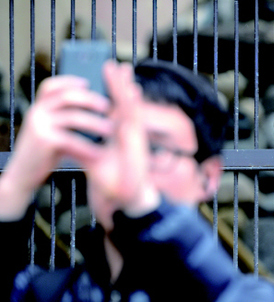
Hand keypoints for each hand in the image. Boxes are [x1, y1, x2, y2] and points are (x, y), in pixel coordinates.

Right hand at [0, 75, 110, 219]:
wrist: (23, 174)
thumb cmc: (44, 152)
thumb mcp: (52, 130)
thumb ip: (66, 118)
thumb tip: (98, 108)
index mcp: (38, 106)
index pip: (52, 86)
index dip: (69, 81)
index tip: (88, 83)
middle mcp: (36, 111)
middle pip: (66, 96)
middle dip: (91, 100)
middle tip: (110, 107)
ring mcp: (39, 125)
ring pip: (72, 117)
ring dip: (95, 122)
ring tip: (111, 130)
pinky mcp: (43, 141)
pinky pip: (71, 139)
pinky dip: (87, 146)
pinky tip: (99, 153)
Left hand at [81, 61, 159, 217]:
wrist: (127, 197)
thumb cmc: (113, 182)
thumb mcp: (92, 161)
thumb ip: (81, 150)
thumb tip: (66, 141)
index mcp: (115, 135)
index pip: (112, 108)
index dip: (109, 91)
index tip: (105, 75)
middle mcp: (125, 132)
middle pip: (122, 102)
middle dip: (118, 83)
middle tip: (113, 63)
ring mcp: (133, 134)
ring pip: (129, 106)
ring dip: (125, 87)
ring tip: (122, 68)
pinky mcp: (138, 140)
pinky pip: (136, 118)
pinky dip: (134, 103)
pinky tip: (130, 89)